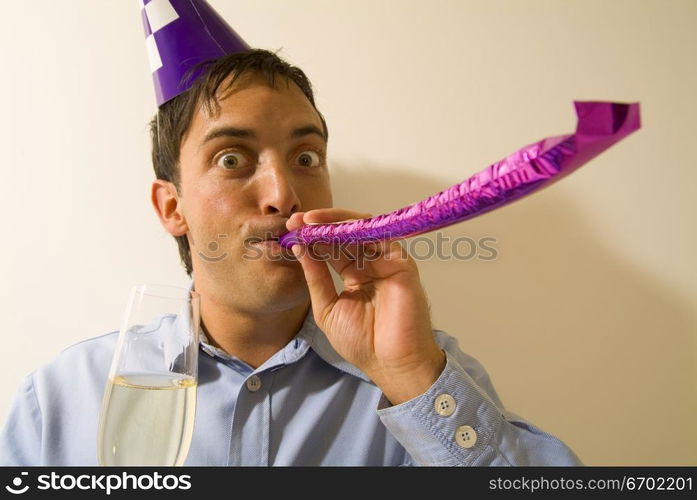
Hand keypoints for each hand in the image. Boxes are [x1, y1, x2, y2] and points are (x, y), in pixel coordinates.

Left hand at [287, 208, 445, 404]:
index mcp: (355, 275)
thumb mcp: (327, 308)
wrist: (390, 362)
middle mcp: (371, 263)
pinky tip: (334, 231)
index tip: (290, 229)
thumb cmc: (362, 342)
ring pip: (361, 229)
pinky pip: (380, 237)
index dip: (312, 236)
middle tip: (296, 220)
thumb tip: (299, 248)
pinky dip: (357, 230)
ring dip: (335, 222)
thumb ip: (316, 278)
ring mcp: (387, 261)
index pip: (332, 247)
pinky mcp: (401, 263)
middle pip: (345, 233)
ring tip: (310, 221)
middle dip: (320, 224)